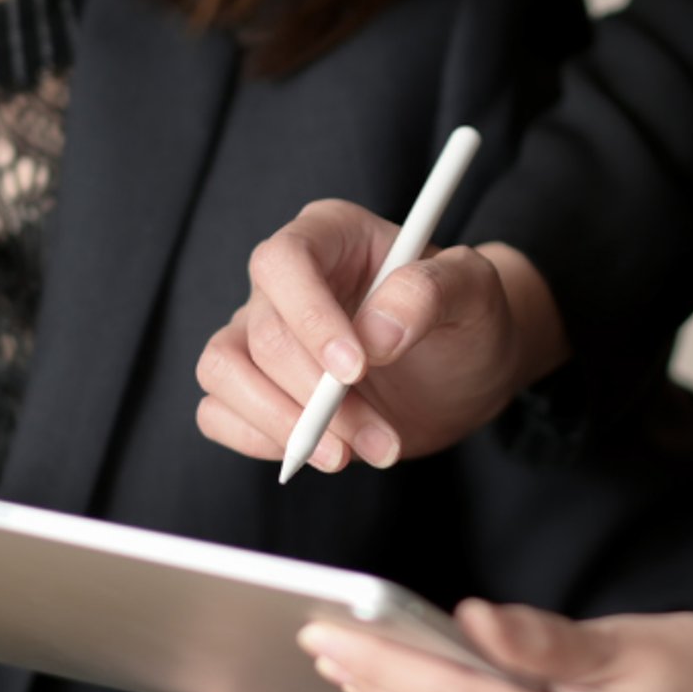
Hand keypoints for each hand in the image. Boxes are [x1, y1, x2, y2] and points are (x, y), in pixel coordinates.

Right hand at [195, 199, 567, 473]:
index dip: (309, 317)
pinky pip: (217, 413)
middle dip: (319, 401)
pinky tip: (317, 453)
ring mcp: (257, 335)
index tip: (356, 371)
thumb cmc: (465, 323)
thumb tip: (377, 332)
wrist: (460, 378)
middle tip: (383, 441)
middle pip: (262, 334)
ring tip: (350, 456)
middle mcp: (282, 282)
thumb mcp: (475, 293)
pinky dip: (257, 440)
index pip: (284, 262)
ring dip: (282, 427)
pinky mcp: (252, 388)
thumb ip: (433, 292)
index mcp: (328, 235)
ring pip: (223, 372)